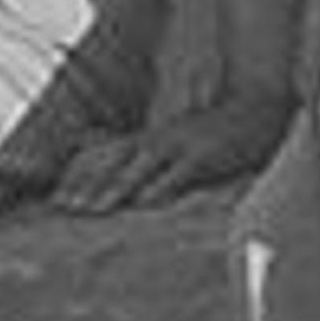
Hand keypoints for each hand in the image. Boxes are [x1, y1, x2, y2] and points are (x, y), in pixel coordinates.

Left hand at [52, 83, 301, 214]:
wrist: (260, 109)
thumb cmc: (221, 132)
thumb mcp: (184, 141)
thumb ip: (159, 160)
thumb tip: (136, 184)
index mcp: (154, 138)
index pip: (109, 156)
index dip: (83, 177)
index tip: (60, 199)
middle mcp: (161, 139)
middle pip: (115, 163)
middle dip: (89, 186)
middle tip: (66, 209)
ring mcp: (182, 145)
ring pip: (140, 169)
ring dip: (115, 188)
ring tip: (94, 210)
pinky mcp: (204, 156)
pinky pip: (178, 173)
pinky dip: (161, 188)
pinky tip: (145, 205)